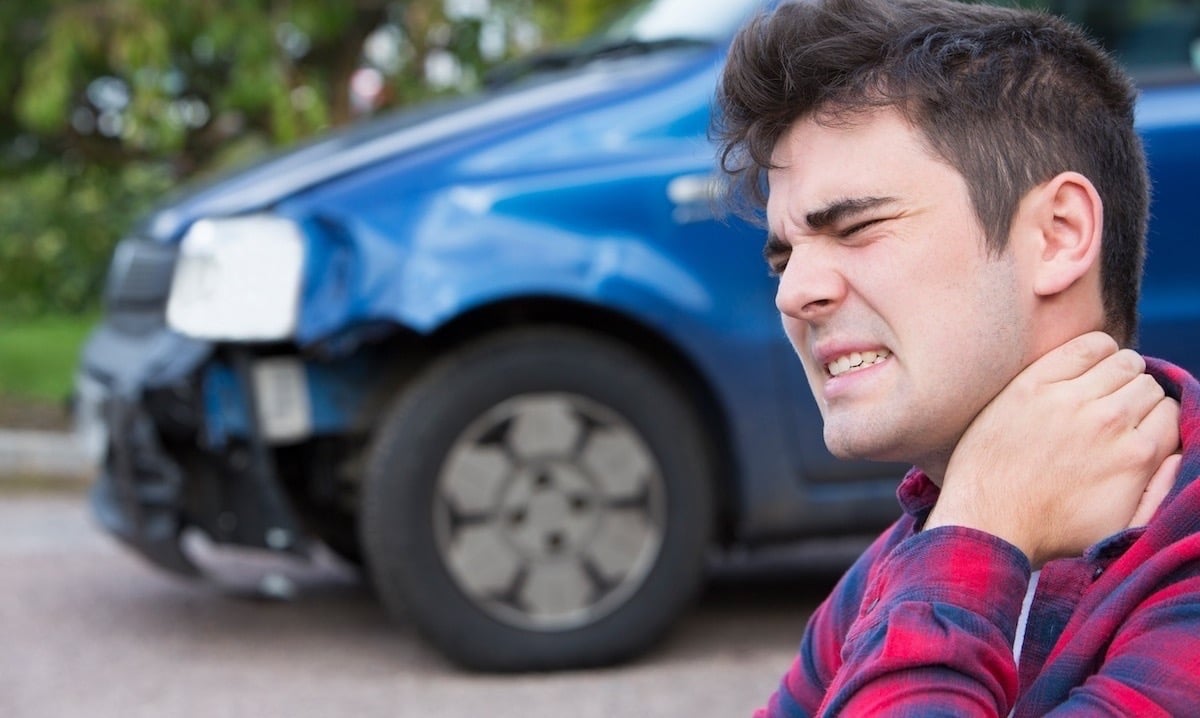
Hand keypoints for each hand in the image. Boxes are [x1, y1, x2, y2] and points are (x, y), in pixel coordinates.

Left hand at [925, 332, 1179, 567]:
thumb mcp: (1123, 528)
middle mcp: (1109, 422)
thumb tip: (1175, 453)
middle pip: (1147, 385)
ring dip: (1118, 373)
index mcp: (1137, 456)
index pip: (1170, 412)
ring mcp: (1070, 399)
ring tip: (1098, 392)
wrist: (987, 520)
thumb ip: (1161, 491)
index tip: (1133, 428)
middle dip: (1136, 398)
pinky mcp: (1034, 385)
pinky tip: (1085, 367)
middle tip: (1111, 415)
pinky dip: (1096, 349)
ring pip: (1123, 362)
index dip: (1154, 420)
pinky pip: (1085, 346)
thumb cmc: (1052, 531)